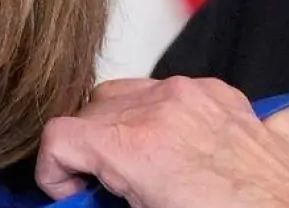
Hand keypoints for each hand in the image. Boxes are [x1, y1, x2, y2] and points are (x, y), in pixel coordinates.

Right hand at [36, 77, 288, 207]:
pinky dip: (182, 118)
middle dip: (89, 147)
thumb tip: (93, 200)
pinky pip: (190, 94)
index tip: (71, 195)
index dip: (54, 171)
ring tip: (148, 170)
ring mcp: (201, 96)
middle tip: (105, 189)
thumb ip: (114, 201)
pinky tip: (194, 151)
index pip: (61, 135)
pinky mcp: (233, 100)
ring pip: (136, 91)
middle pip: (93, 108)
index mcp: (137, 142)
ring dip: (129, 125)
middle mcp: (165, 104)